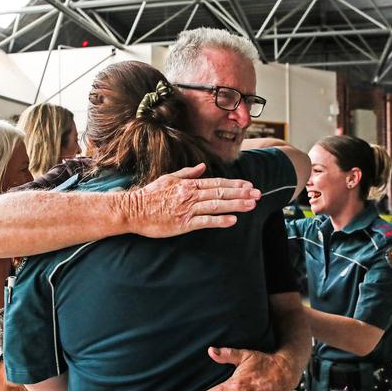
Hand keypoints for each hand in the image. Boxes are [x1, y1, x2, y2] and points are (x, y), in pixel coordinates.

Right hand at [127, 163, 260, 237]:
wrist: (133, 210)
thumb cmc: (149, 195)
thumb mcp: (169, 178)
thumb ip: (188, 173)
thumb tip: (203, 167)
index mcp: (188, 184)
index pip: (217, 182)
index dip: (235, 184)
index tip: (249, 185)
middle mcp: (190, 195)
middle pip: (221, 192)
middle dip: (241, 193)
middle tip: (258, 194)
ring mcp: (187, 209)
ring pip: (217, 205)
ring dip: (236, 204)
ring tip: (251, 205)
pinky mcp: (183, 224)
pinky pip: (205, 221)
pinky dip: (219, 220)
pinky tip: (232, 220)